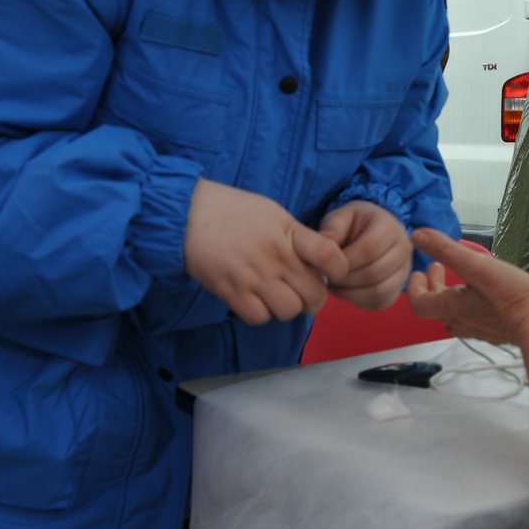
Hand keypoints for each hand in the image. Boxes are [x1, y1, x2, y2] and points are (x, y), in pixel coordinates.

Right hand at [183, 179, 344, 324]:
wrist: (188, 213)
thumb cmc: (234, 211)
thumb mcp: (275, 214)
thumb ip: (299, 237)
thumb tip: (322, 261)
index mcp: (290, 233)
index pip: (331, 257)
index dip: (339, 270)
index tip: (332, 272)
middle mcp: (276, 257)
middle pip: (315, 295)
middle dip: (313, 298)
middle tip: (302, 291)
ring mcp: (253, 277)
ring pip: (289, 311)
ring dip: (287, 308)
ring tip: (277, 295)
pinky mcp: (231, 292)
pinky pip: (259, 318)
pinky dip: (260, 314)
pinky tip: (256, 300)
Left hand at [319, 201, 412, 309]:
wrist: (369, 233)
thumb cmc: (352, 226)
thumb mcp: (340, 218)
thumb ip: (333, 227)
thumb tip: (326, 241)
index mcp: (390, 226)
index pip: (370, 248)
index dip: (345, 261)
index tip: (327, 263)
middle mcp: (404, 248)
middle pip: (374, 272)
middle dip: (345, 279)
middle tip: (327, 277)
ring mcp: (405, 270)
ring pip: (379, 291)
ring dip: (350, 293)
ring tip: (334, 284)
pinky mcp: (399, 288)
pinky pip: (380, 302)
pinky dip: (359, 301)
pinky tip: (346, 290)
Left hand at [408, 227, 528, 344]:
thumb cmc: (510, 297)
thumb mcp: (476, 266)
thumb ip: (446, 250)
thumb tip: (419, 235)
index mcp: (451, 307)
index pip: (418, 303)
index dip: (414, 287)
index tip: (418, 272)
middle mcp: (459, 321)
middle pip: (435, 307)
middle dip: (432, 285)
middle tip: (437, 268)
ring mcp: (476, 329)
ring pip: (453, 314)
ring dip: (449, 295)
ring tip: (459, 279)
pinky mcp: (492, 332)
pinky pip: (471, 319)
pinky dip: (466, 304)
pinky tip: (481, 295)